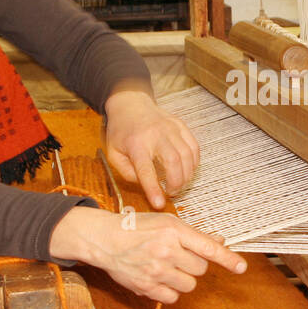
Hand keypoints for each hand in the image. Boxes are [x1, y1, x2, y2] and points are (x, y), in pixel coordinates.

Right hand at [49, 206, 245, 303]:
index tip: (241, 267)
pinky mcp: (146, 287)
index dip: (227, 259)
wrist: (104, 240)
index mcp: (173, 231)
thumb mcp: (166, 222)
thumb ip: (193, 234)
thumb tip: (220, 243)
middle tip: (178, 256)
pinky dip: (170, 290)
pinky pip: (173, 297)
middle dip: (194, 264)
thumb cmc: (138, 228)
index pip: (207, 248)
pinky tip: (159, 278)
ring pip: (189, 284)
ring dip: (183, 278)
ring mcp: (155, 271)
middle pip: (200, 269)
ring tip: (167, 266)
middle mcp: (165, 251)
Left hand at [103, 84, 198, 208]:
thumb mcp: (113, 153)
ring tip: (179, 184)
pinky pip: (194, 147)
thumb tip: (145, 184)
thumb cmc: (121, 131)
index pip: (146, 170)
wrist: (130, 104)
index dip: (154, 189)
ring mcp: (171, 128)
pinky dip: (194, 163)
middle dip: (176, 183)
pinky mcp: (181, 126)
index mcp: (136, 144)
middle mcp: (156, 135)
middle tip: (171, 193)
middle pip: (173, 162)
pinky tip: (187, 170)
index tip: (160, 204)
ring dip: (186, 175)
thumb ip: (127, 172)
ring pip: (187, 156)